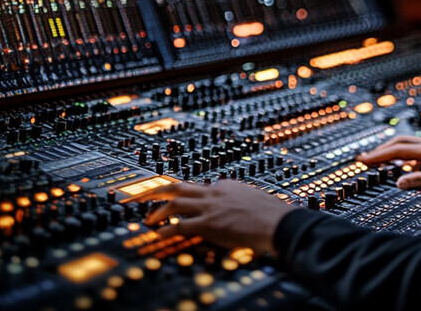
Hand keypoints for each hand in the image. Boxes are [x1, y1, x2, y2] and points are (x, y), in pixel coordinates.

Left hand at [123, 179, 295, 254]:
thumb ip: (241, 202)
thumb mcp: (255, 201)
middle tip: (141, 194)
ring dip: (157, 210)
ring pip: (175, 202)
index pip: (200, 187)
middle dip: (158, 189)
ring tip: (147, 219)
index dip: (186, 195)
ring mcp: (211, 207)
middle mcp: (215, 192)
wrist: (279, 222)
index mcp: (227, 185)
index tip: (177, 201)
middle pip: (179, 186)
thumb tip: (240, 211)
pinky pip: (180, 226)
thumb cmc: (273, 215)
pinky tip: (157, 235)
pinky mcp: (209, 224)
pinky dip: (165, 230)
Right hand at [358, 136, 420, 190]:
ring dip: (391, 151)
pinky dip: (405, 155)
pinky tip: (405, 166)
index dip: (379, 155)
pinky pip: (416, 150)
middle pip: (399, 142)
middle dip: (381, 149)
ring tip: (380, 160)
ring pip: (407, 145)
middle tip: (366, 158)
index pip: (398, 150)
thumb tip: (399, 183)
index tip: (364, 159)